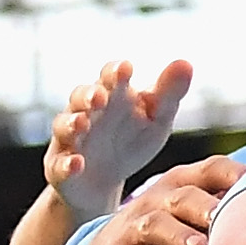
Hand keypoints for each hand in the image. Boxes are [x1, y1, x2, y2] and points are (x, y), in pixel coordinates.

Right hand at [43, 56, 191, 214]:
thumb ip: (169, 93)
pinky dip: (66, 163)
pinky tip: (77, 164)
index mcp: (111, 95)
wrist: (103, 182)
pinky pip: (59, 164)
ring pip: (64, 126)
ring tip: (82, 123)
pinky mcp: (60, 167)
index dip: (115, 71)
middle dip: (89, 95)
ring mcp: (69, 139)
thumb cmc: (130, 140)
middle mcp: (85, 111)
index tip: (126, 68)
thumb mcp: (156, 119)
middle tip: (100, 96)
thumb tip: (186, 62)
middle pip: (81, 96)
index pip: (109, 76)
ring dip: (72, 123)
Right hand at [79, 152, 239, 244]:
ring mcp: (136, 228)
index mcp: (183, 183)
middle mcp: (159, 200)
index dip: (234, 174)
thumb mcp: (196, 211)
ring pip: (156, 226)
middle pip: (183, 197)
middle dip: (204, 206)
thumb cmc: (172, 229)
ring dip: (178, 237)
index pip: (211, 170)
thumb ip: (229, 205)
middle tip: (224, 218)